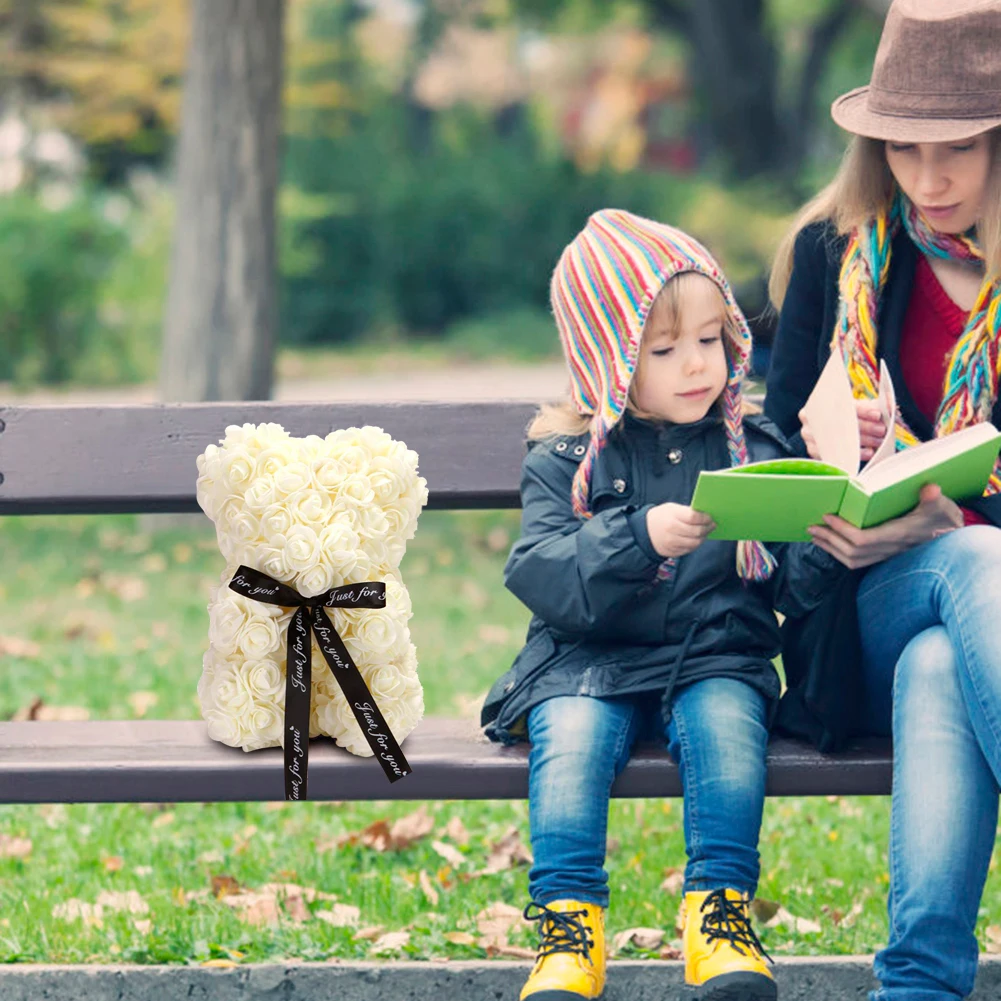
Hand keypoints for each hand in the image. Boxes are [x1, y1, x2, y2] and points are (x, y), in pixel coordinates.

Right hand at [646, 503, 715, 557]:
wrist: (644, 531)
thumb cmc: (661, 517)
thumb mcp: (672, 508)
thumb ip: (687, 512)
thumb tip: (705, 516)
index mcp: (672, 516)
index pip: (693, 517)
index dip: (705, 518)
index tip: (710, 517)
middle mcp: (671, 530)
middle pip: (696, 531)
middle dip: (708, 528)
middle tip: (712, 525)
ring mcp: (671, 543)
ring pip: (695, 543)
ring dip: (703, 537)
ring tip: (706, 532)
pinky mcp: (672, 552)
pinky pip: (689, 549)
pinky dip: (695, 544)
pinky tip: (696, 538)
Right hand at [799, 399, 886, 461]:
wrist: (828, 426)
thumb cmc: (846, 415)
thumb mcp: (858, 406)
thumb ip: (873, 405)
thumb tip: (890, 405)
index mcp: (820, 400)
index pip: (842, 404)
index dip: (861, 409)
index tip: (877, 414)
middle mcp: (810, 417)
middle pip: (839, 423)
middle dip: (864, 427)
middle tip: (881, 430)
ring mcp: (809, 435)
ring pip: (837, 440)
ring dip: (861, 442)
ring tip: (878, 443)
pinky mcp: (813, 451)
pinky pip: (835, 455)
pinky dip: (853, 455)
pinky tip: (867, 452)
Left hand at [807, 484, 962, 568]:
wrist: (951, 538)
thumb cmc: (943, 519)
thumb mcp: (941, 506)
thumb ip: (934, 498)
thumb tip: (930, 488)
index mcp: (898, 535)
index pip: (864, 539)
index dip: (843, 530)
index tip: (828, 516)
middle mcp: (889, 549)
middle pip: (852, 551)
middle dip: (830, 539)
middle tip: (812, 524)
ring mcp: (885, 555)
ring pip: (851, 559)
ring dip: (830, 548)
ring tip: (814, 534)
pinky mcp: (882, 557)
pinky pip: (856, 561)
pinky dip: (838, 553)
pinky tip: (828, 542)